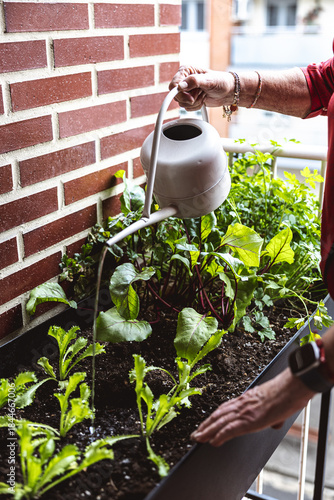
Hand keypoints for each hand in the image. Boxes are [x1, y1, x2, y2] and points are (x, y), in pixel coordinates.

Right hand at [169, 66, 234, 110]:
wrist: (228, 92)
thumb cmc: (221, 82)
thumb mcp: (208, 80)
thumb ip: (194, 81)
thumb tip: (181, 86)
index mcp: (186, 71)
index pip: (173, 85)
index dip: (180, 94)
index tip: (191, 98)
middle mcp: (184, 80)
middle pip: (176, 96)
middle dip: (190, 99)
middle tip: (201, 93)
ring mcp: (187, 91)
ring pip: (182, 104)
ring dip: (195, 103)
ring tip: (203, 95)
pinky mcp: (190, 99)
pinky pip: (187, 108)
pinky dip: (196, 107)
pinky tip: (203, 99)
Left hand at [190, 368, 314, 446]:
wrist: (291, 387)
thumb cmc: (286, 393)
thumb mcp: (276, 403)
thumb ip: (272, 414)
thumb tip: (275, 423)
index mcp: (246, 399)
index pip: (224, 408)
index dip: (214, 417)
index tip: (206, 423)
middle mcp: (242, 404)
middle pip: (218, 415)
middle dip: (205, 425)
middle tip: (195, 434)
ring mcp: (244, 411)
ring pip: (219, 422)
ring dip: (207, 431)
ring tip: (198, 438)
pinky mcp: (249, 420)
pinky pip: (230, 429)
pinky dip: (220, 435)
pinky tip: (213, 442)